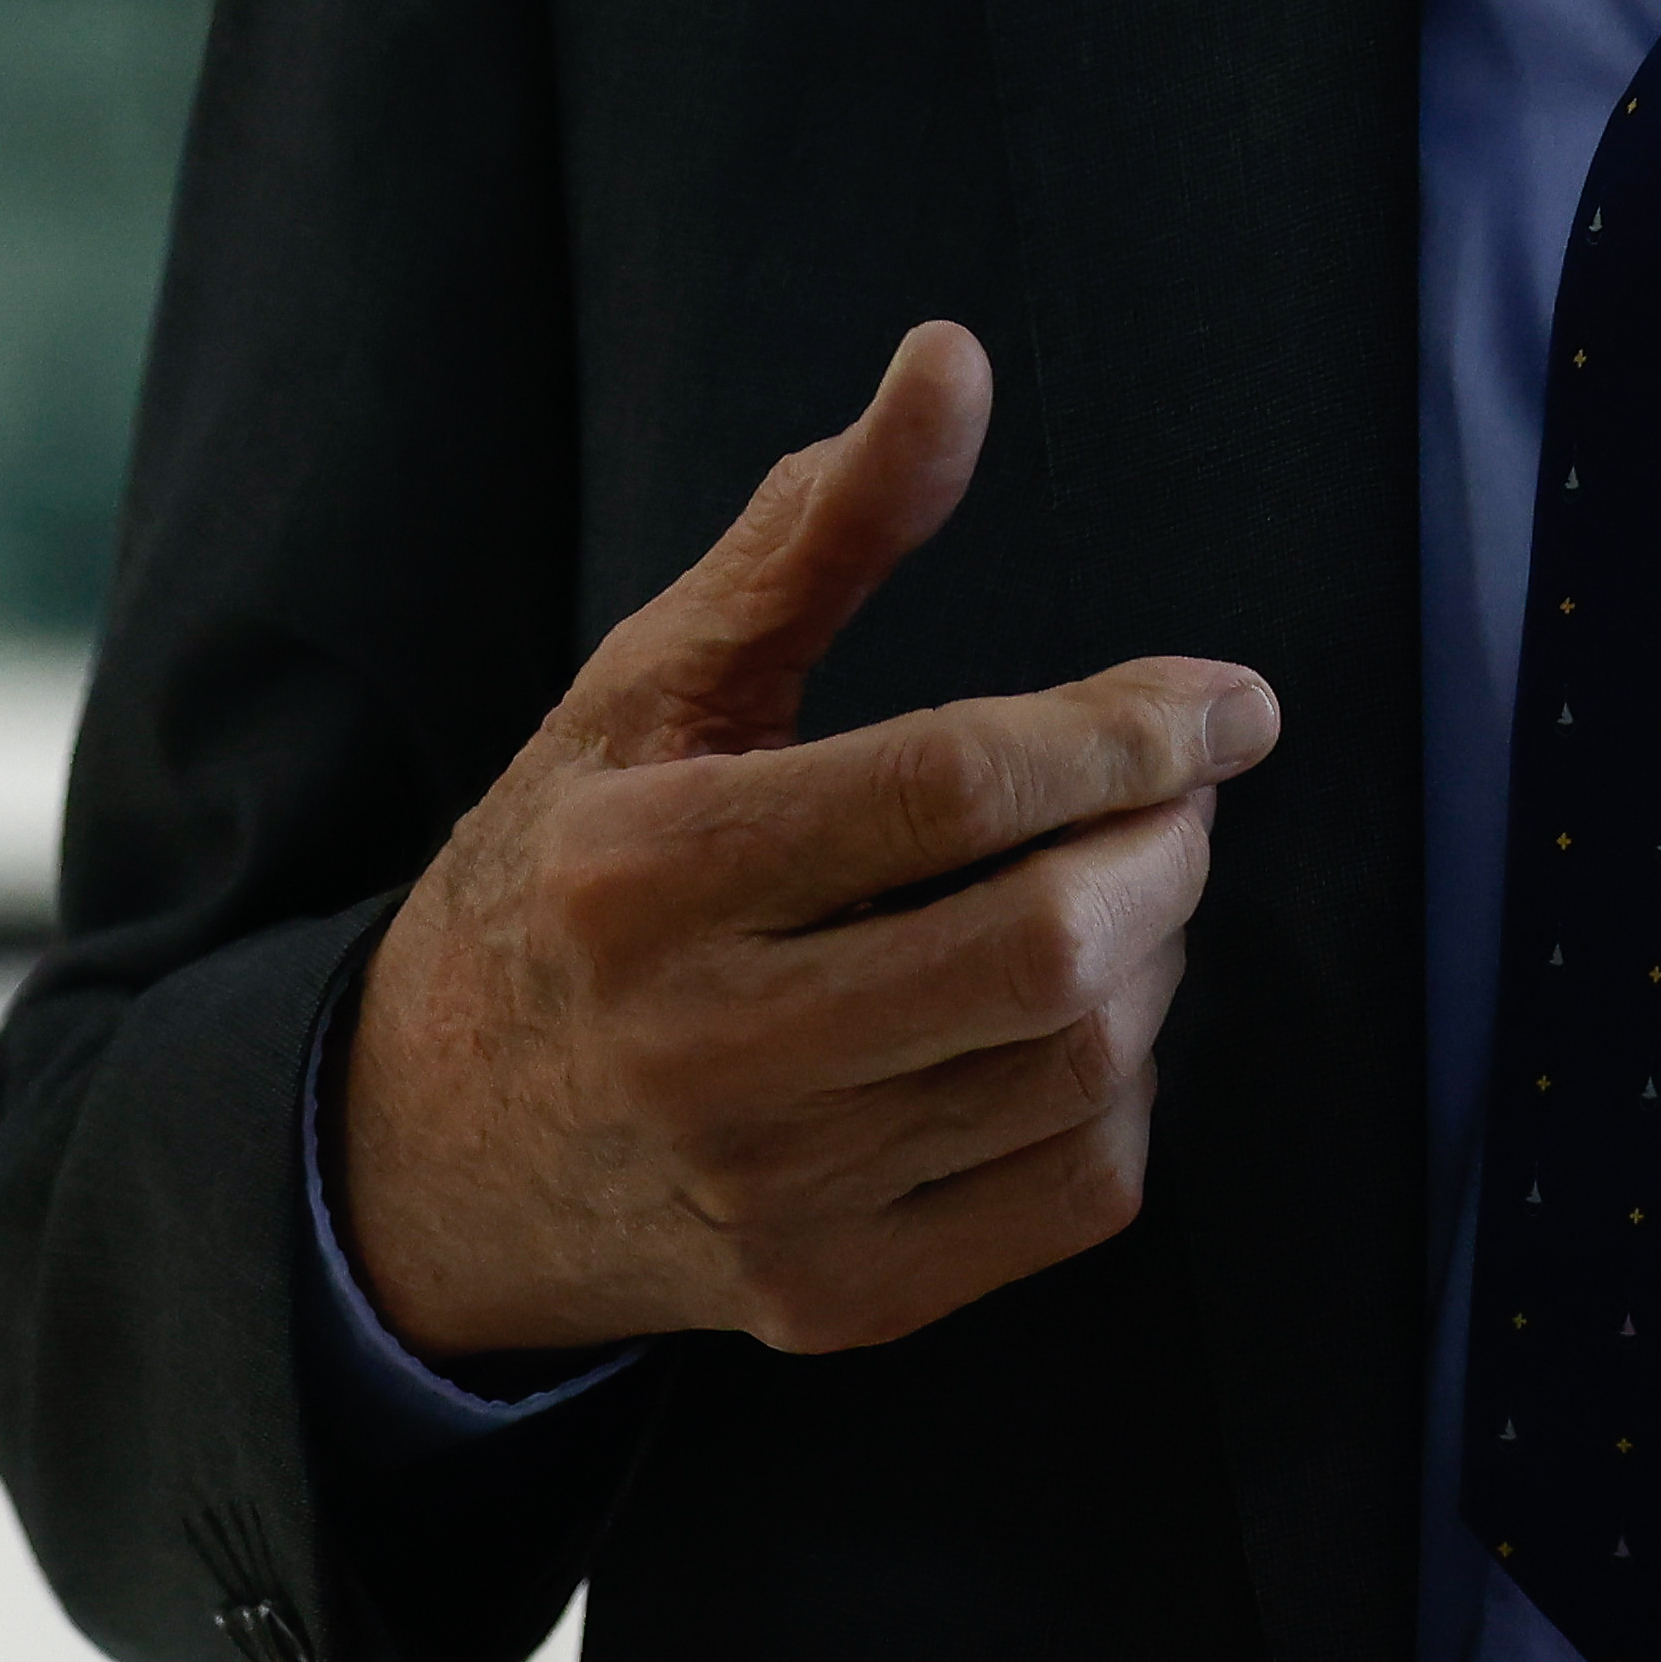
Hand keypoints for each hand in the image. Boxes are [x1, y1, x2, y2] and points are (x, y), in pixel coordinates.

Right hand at [336, 322, 1279, 1360]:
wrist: (432, 1149)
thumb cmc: (566, 874)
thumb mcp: (651, 685)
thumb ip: (815, 532)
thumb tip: (952, 361)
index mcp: (644, 872)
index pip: (956, 786)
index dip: (1129, 734)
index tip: (1228, 705)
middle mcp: (702, 1049)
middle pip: (1046, 943)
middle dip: (1167, 846)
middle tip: (1175, 792)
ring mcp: (772, 1195)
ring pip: (1080, 1065)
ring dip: (1157, 955)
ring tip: (1124, 883)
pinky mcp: (832, 1300)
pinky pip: (1072, 1194)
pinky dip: (1125, 1089)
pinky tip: (1078, 1016)